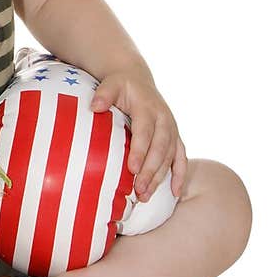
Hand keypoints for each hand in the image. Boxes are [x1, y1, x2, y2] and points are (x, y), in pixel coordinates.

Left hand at [90, 69, 187, 200]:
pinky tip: (175, 193)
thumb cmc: (121, 86)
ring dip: (160, 177)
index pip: (144, 132)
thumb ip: (104, 94)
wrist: (137, 79)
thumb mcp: (111, 84)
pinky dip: (180, 175)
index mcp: (148, 108)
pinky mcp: (175, 137)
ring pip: (170, 156)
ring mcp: (172, 129)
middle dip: (150, 171)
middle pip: (160, 148)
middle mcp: (164, 119)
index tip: (131, 169)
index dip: (139, 151)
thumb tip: (95, 106)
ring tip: (146, 196)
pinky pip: (181, 158)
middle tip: (139, 190)